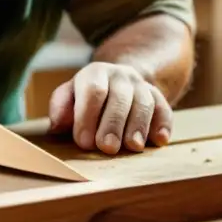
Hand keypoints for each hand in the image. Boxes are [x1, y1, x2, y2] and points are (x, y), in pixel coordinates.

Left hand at [46, 62, 172, 154]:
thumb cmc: (86, 98)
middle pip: (119, 98)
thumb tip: (57, 124)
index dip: (88, 116)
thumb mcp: (69, 97)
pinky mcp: (158, 98)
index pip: (93, 91)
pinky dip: (163, 124)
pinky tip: (160, 139)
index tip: (84, 142)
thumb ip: (60, 108)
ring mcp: (141, 86)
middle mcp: (120, 76)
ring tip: (133, 147)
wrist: (118, 81)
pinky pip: (164, 108)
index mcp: (95, 73)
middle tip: (107, 147)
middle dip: (113, 124)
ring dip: (138, 126)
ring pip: (144, 103)